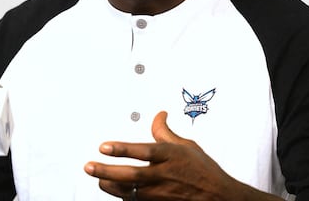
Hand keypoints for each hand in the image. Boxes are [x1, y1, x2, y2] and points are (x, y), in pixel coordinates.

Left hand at [84, 111, 281, 199]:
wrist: (220, 198)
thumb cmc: (204, 172)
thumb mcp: (186, 147)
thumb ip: (165, 132)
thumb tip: (158, 115)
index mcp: (169, 157)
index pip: (142, 151)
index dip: (121, 149)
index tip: (104, 146)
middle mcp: (163, 176)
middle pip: (131, 175)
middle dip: (106, 171)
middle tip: (89, 166)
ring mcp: (159, 194)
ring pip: (128, 192)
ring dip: (110, 185)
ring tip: (98, 178)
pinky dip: (122, 197)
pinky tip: (113, 191)